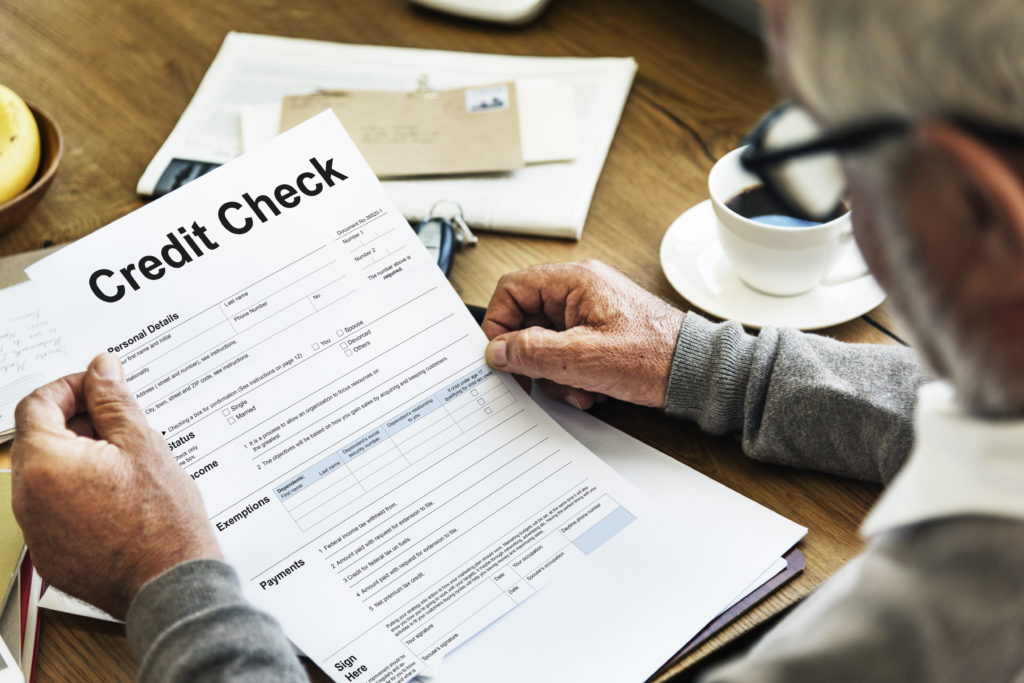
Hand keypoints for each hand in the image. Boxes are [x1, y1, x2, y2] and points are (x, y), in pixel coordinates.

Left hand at [12, 352, 221, 618]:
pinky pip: (55, 509)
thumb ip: (114, 401)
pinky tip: (120, 497)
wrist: (171, 586)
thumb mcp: (143, 445)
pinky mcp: (51, 552)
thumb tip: (101, 370)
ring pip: (48, 475)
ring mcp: (37, 530)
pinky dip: (80, 493)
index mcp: (46, 464)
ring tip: (127, 464)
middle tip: (121, 425)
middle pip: (39, 439)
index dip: (70, 387)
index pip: (36, 404)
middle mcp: (28, 498)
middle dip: (77, 423)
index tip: (100, 388)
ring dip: (80, 458)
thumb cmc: (163, 522)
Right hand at [482, 260, 684, 408]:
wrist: (697, 372)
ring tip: (579, 390)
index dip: (499, 325)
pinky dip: (572, 375)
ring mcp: (590, 312)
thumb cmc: (655, 356)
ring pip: (546, 342)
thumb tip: (497, 351)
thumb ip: (533, 352)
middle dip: (534, 359)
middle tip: (540, 382)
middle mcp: (580, 290)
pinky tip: (591, 390)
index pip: (512, 290)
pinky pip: (567, 352)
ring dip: (555, 374)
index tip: (501, 357)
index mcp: (574, 281)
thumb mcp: (583, 358)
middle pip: (527, 321)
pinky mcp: (600, 333)